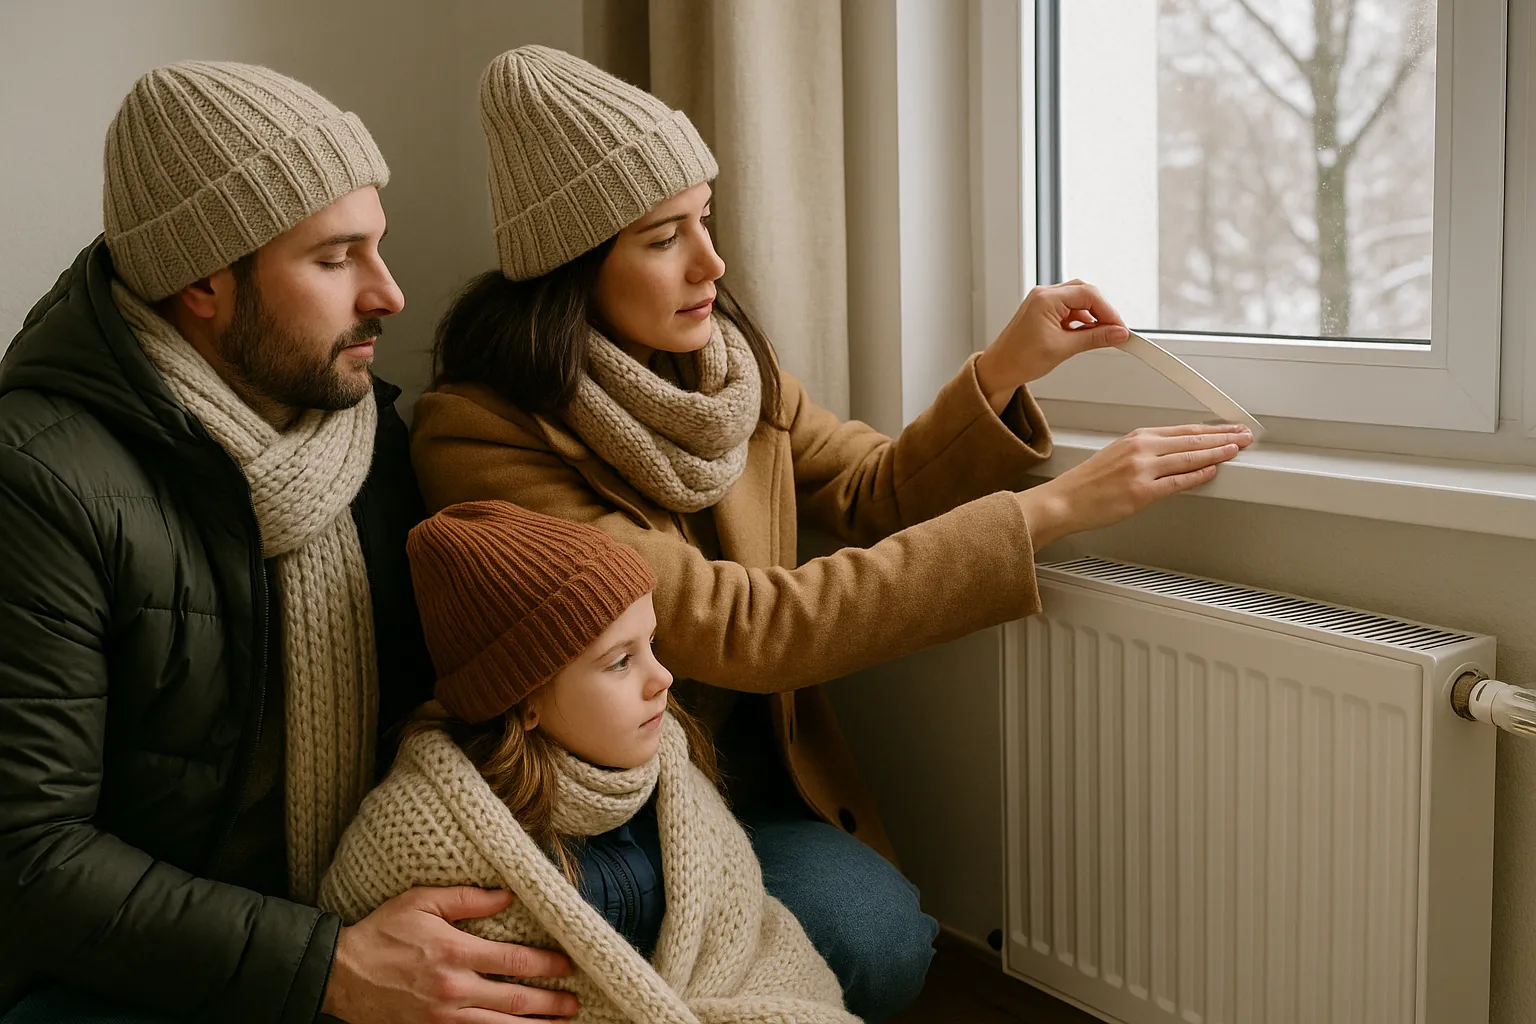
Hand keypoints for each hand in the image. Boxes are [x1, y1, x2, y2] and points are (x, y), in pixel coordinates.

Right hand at [321, 886, 577, 1022]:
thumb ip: (466, 898)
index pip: (514, 960)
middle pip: (514, 1000)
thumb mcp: (420, 901)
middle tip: (573, 1002)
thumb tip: (507, 895)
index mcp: (454, 953)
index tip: (568, 964)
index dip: (546, 964)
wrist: (340, 974)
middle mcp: (453, 990)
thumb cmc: (382, 932)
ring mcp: (442, 1018)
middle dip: (549, 1003)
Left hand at [975, 280, 1129, 409]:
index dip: (1108, 311)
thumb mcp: (1063, 349)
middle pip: (1084, 292)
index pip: (1088, 294)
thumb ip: (1094, 338)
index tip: (1120, 328)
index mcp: (1046, 299)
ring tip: (1102, 335)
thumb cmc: (1019, 360)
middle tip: (1115, 331)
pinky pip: (1068, 309)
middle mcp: (1043, 295)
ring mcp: (1042, 302)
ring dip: (1092, 316)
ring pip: (1077, 300)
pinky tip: (1087, 333)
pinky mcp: (1042, 312)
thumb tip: (1117, 333)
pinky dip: (1081, 320)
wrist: (998, 370)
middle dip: (1102, 311)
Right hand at [1016, 424, 1252, 547]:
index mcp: (1136, 438)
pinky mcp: (1141, 492)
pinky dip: (1197, 475)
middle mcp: (1140, 449)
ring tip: (1235, 451)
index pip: (1183, 430)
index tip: (1229, 429)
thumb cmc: (1087, 484)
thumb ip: (1147, 454)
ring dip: (1217, 453)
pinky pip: (1176, 482)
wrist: (1064, 500)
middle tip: (1243, 436)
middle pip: (1191, 439)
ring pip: (1189, 457)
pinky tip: (1212, 471)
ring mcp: (1141, 470)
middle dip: (1222, 438)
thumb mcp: (1118, 457)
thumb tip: (1177, 456)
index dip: (1211, 429)